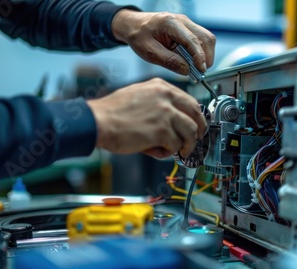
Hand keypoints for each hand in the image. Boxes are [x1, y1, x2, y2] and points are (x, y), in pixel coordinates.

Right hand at [86, 78, 207, 158]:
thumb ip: (160, 103)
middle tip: (194, 142)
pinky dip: (167, 152)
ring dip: (184, 145)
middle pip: (196, 114)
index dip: (195, 117)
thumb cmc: (113, 113)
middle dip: (198, 131)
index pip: (190, 101)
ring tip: (174, 150)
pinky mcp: (162, 130)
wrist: (98, 121)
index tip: (195, 126)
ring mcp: (165, 113)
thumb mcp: (140, 96)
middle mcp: (166, 96)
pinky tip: (156, 150)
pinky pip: (175, 145)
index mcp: (161, 86)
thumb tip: (175, 120)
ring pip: (190, 132)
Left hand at [111, 9, 215, 74]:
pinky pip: (200, 40)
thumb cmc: (138, 35)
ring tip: (196, 68)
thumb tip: (186, 70)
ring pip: (206, 39)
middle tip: (200, 71)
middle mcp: (182, 21)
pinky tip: (192, 61)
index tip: (201, 69)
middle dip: (207, 57)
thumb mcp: (149, 52)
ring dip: (205, 55)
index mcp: (170, 23)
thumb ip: (168, 61)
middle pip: (206, 37)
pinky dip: (200, 52)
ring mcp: (186, 24)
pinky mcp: (187, 29)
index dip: (200, 57)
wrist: (133, 25)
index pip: (192, 40)